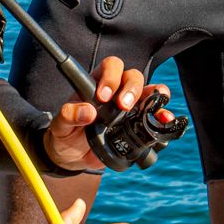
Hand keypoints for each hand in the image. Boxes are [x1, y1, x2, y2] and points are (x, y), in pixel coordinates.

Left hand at [41, 55, 172, 171]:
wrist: (72, 156)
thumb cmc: (65, 134)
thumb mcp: (59, 126)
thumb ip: (68, 115)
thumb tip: (87, 111)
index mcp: (96, 84)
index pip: (110, 66)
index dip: (110, 77)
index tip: (103, 97)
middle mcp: (116, 91)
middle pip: (133, 76)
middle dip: (132, 89)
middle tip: (123, 107)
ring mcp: (130, 107)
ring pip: (149, 91)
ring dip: (155, 96)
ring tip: (153, 109)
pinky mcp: (137, 124)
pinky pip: (155, 115)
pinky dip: (163, 115)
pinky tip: (164, 120)